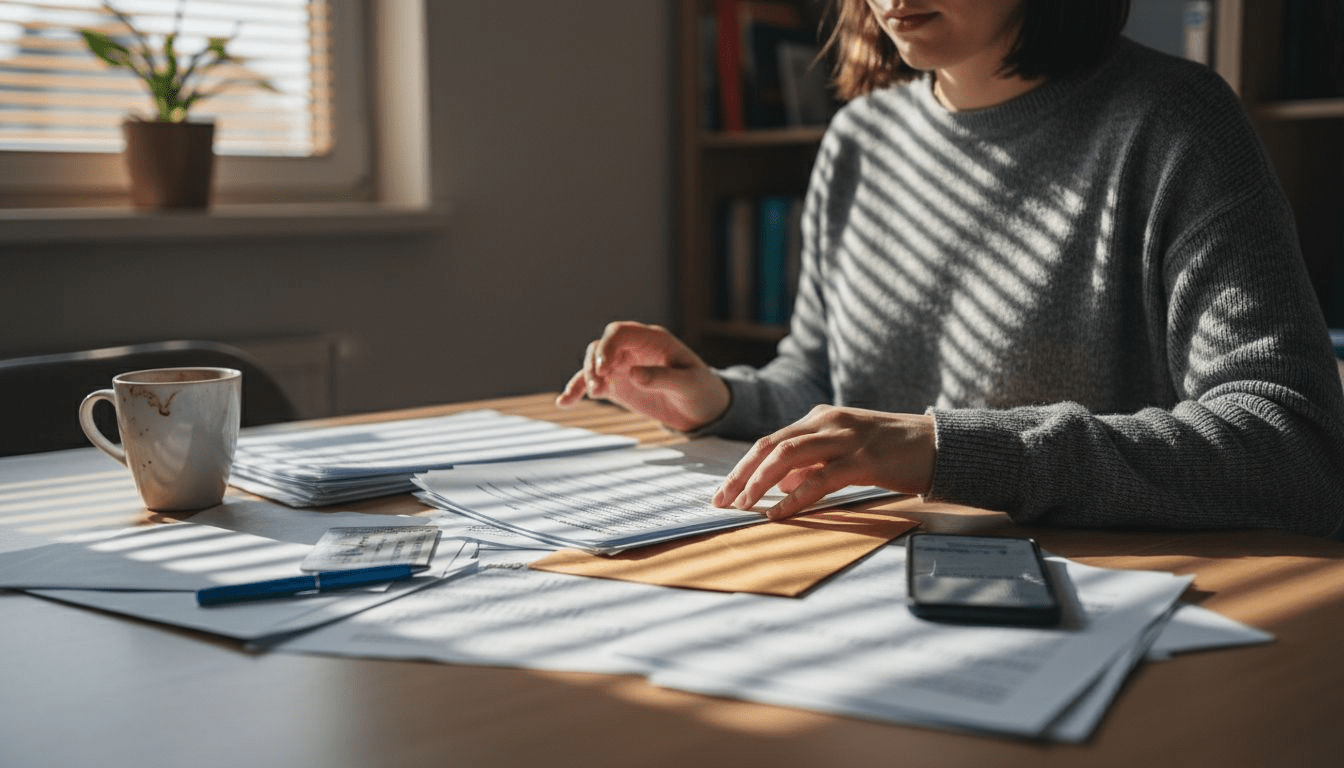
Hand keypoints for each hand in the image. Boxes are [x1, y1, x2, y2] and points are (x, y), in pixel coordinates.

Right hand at [556, 321, 730, 431]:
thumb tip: (634, 374)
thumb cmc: (701, 390)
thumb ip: (663, 378)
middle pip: (602, 346)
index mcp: (652, 340)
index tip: (604, 369)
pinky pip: (592, 384)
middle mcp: (634, 349)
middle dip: (595, 363)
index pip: (620, 333)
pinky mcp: (618, 385)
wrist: (702, 410)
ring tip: (592, 393)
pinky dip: (578, 391)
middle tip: (598, 386)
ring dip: (586, 376)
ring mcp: (623, 367)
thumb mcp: (688, 384)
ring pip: (594, 363)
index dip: (607, 346)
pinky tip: (564, 402)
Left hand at [713, 405, 935, 520]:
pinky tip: (779, 513)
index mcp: (820, 418)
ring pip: (788, 457)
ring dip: (760, 484)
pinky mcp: (865, 460)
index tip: (724, 491)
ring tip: (743, 507)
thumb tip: (780, 485)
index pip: (770, 441)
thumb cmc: (892, 451)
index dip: (742, 467)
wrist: (940, 444)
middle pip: (770, 446)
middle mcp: (828, 422)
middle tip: (721, 501)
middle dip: (741, 475)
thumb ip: (812, 462)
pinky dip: (795, 498)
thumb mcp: (845, 450)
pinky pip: (820, 479)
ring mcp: (846, 438)